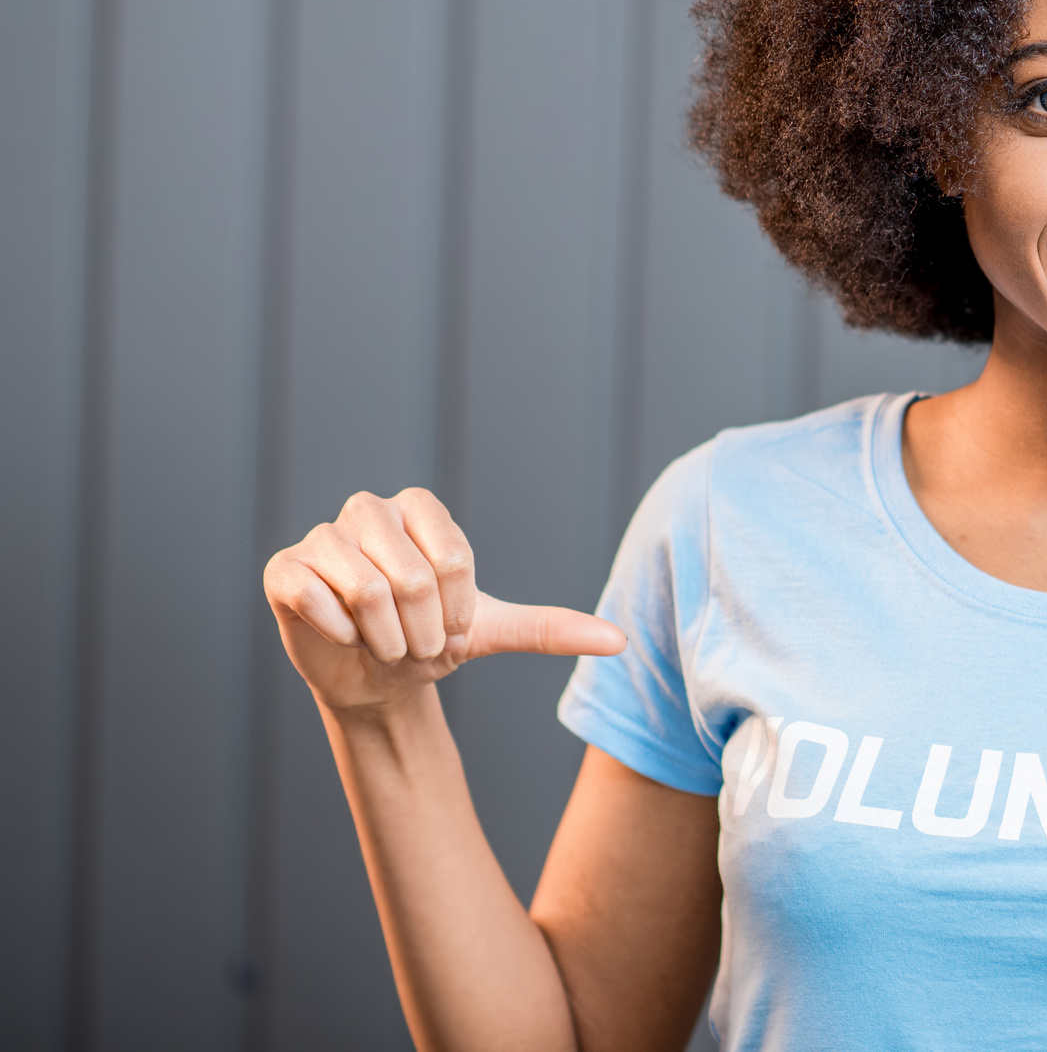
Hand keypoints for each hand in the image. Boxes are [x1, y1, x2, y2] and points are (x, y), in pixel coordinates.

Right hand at [263, 487, 624, 714]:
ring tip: (380, 642)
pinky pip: (316, 598)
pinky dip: (340, 634)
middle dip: (421, 633)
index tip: (449, 625)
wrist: (374, 678)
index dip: (457, 613)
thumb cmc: (433, 639)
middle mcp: (368, 509)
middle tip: (411, 642)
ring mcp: (323, 536)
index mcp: (420, 508)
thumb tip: (621, 641)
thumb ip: (552, 628)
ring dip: (384, 640)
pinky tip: (341, 635)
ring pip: (367, 591)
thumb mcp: (494, 631)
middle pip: (412, 578)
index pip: (455, 561)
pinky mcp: (284, 568)